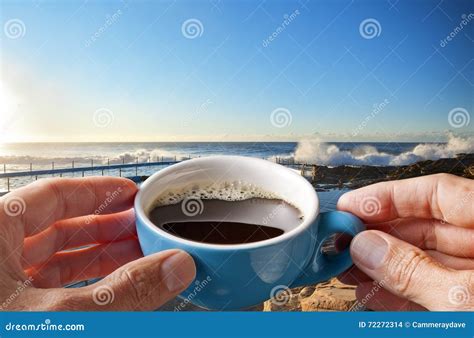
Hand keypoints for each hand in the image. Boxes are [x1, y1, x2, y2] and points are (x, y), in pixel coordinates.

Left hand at [0, 177, 194, 310]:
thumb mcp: (63, 318)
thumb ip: (124, 291)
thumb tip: (174, 267)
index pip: (52, 195)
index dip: (98, 192)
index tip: (132, 194)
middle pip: (56, 226)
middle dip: (106, 228)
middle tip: (144, 230)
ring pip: (52, 260)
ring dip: (97, 258)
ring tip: (137, 258)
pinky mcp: (6, 312)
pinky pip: (47, 289)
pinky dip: (82, 286)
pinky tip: (111, 290)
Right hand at [337, 173, 472, 310]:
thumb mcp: (464, 298)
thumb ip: (414, 270)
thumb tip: (367, 248)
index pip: (436, 192)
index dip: (388, 197)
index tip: (351, 206)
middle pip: (425, 226)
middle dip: (379, 235)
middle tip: (343, 241)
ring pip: (425, 260)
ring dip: (382, 266)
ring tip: (348, 268)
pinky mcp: (471, 301)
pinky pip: (434, 289)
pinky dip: (402, 291)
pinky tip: (372, 292)